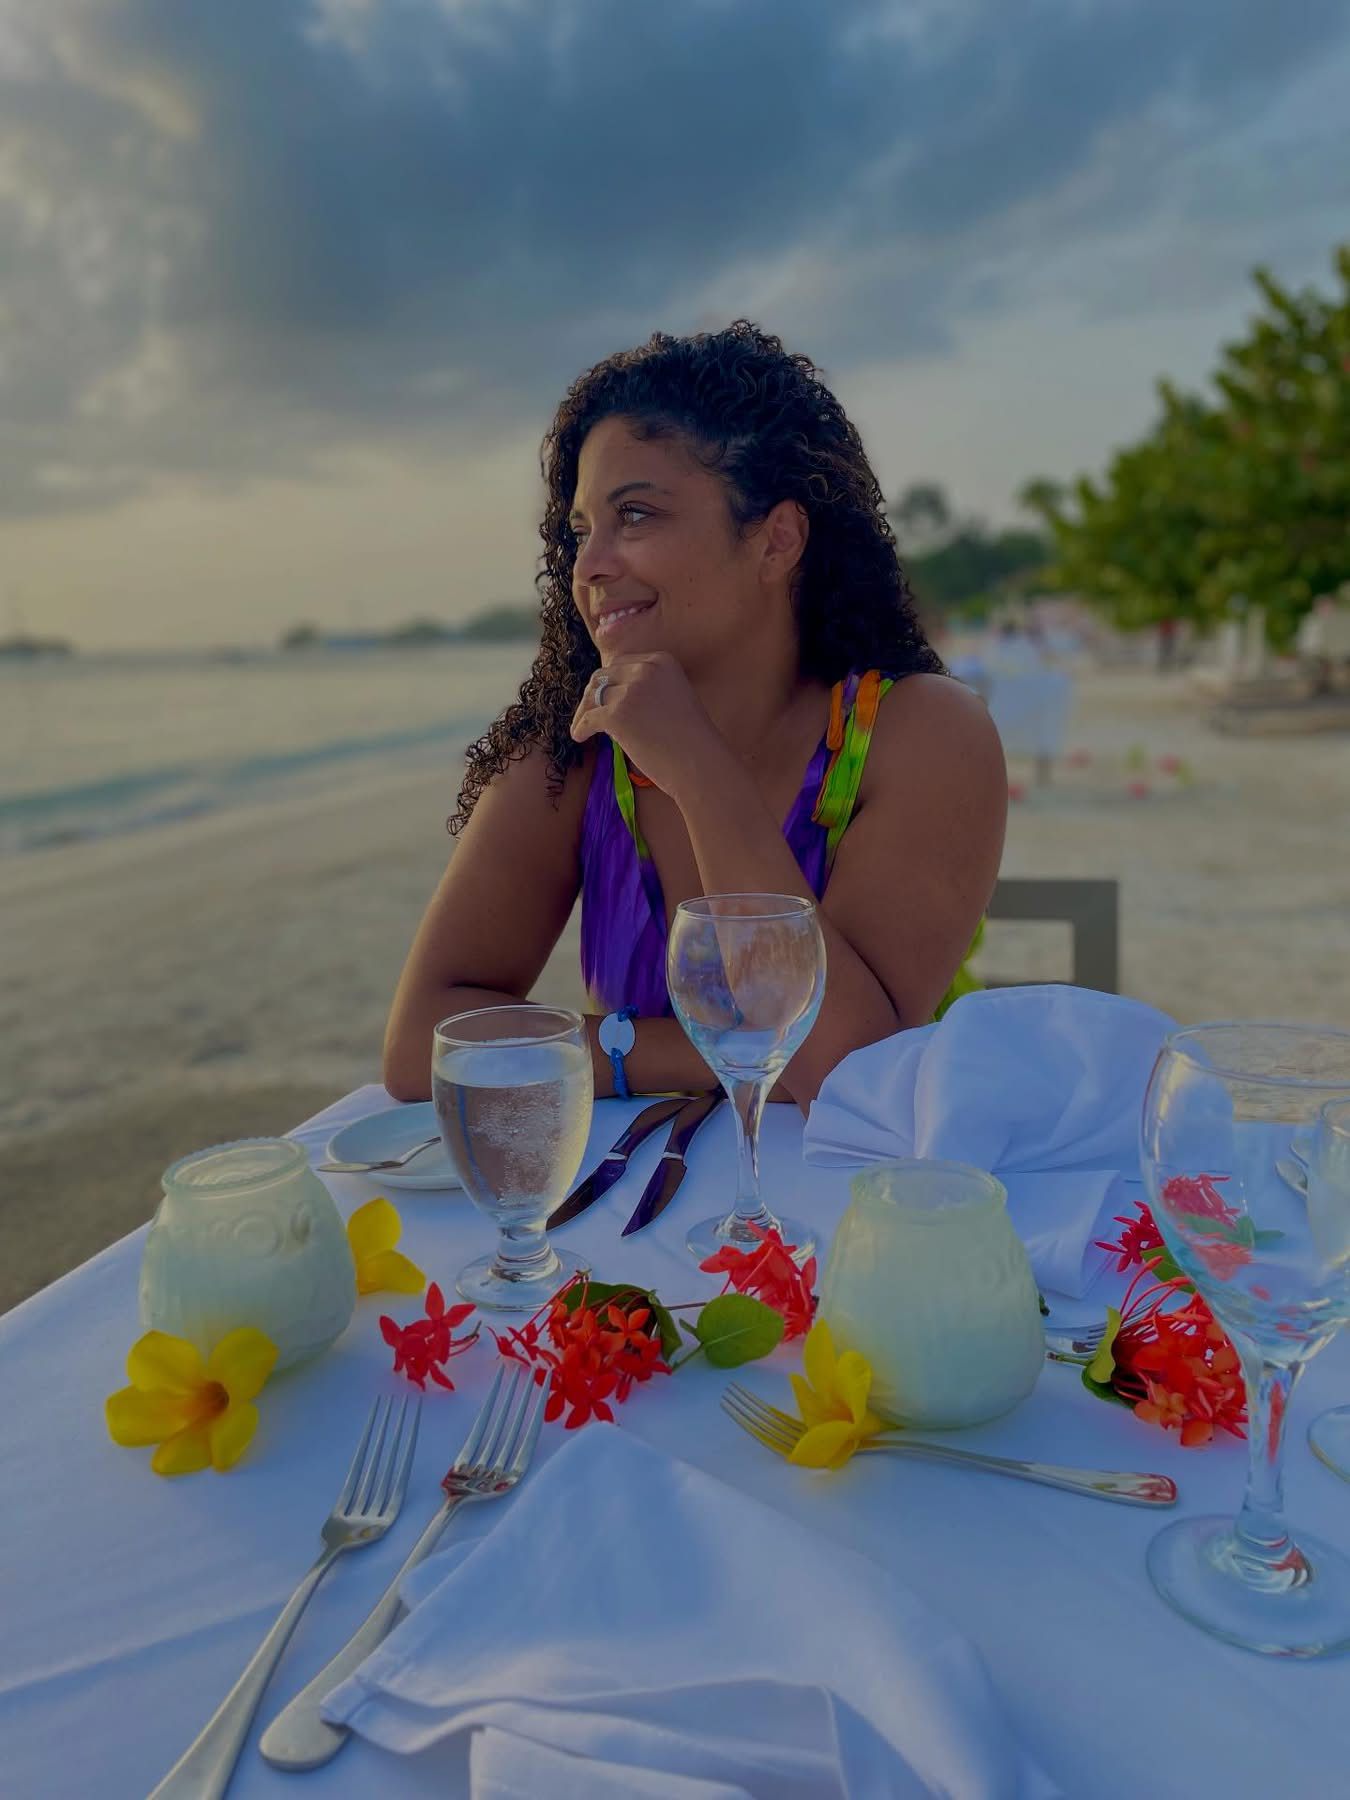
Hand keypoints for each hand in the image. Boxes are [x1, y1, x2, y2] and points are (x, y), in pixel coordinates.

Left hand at [570, 653, 729, 803]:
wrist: (700, 764)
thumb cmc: (691, 741)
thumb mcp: (674, 698)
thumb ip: (649, 689)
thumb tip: (610, 695)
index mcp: (661, 661)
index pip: (621, 665)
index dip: (608, 683)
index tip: (602, 699)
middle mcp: (646, 670)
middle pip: (602, 676)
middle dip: (592, 696)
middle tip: (588, 715)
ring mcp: (631, 691)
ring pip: (593, 696)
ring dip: (583, 712)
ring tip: (582, 728)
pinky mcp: (618, 714)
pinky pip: (589, 718)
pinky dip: (581, 728)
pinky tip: (580, 737)